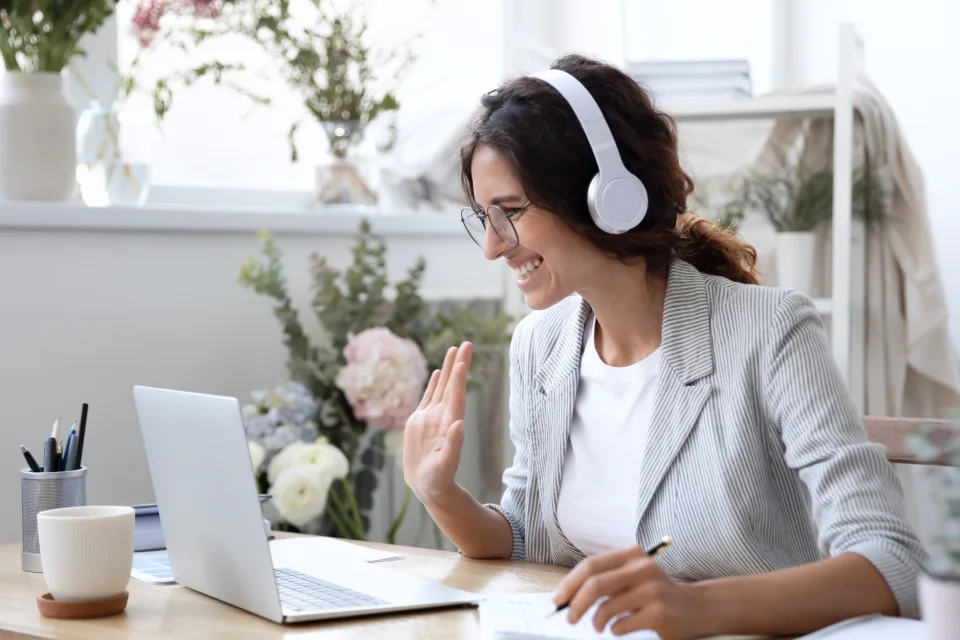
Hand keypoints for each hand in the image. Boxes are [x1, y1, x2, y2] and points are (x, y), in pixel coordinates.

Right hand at [403, 342, 472, 502]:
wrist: (428, 487)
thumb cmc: (438, 480)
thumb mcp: (445, 465)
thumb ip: (453, 445)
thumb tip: (459, 424)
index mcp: (450, 425)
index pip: (456, 397)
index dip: (459, 380)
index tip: (463, 362)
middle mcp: (443, 417)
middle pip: (452, 385)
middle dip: (459, 364)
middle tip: (467, 343)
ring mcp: (432, 417)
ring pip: (442, 387)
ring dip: (449, 368)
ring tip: (454, 348)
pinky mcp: (420, 421)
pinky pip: (429, 397)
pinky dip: (435, 383)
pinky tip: (440, 371)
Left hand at [551, 546, 708, 638]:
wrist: (697, 607)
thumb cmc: (655, 593)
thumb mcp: (633, 576)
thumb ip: (605, 580)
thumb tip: (566, 596)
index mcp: (632, 555)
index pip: (591, 566)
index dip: (570, 584)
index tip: (557, 600)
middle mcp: (642, 568)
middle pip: (595, 585)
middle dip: (576, 604)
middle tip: (569, 618)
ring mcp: (652, 591)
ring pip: (606, 608)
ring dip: (596, 622)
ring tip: (599, 626)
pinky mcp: (659, 613)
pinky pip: (621, 625)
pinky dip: (615, 630)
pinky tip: (621, 628)